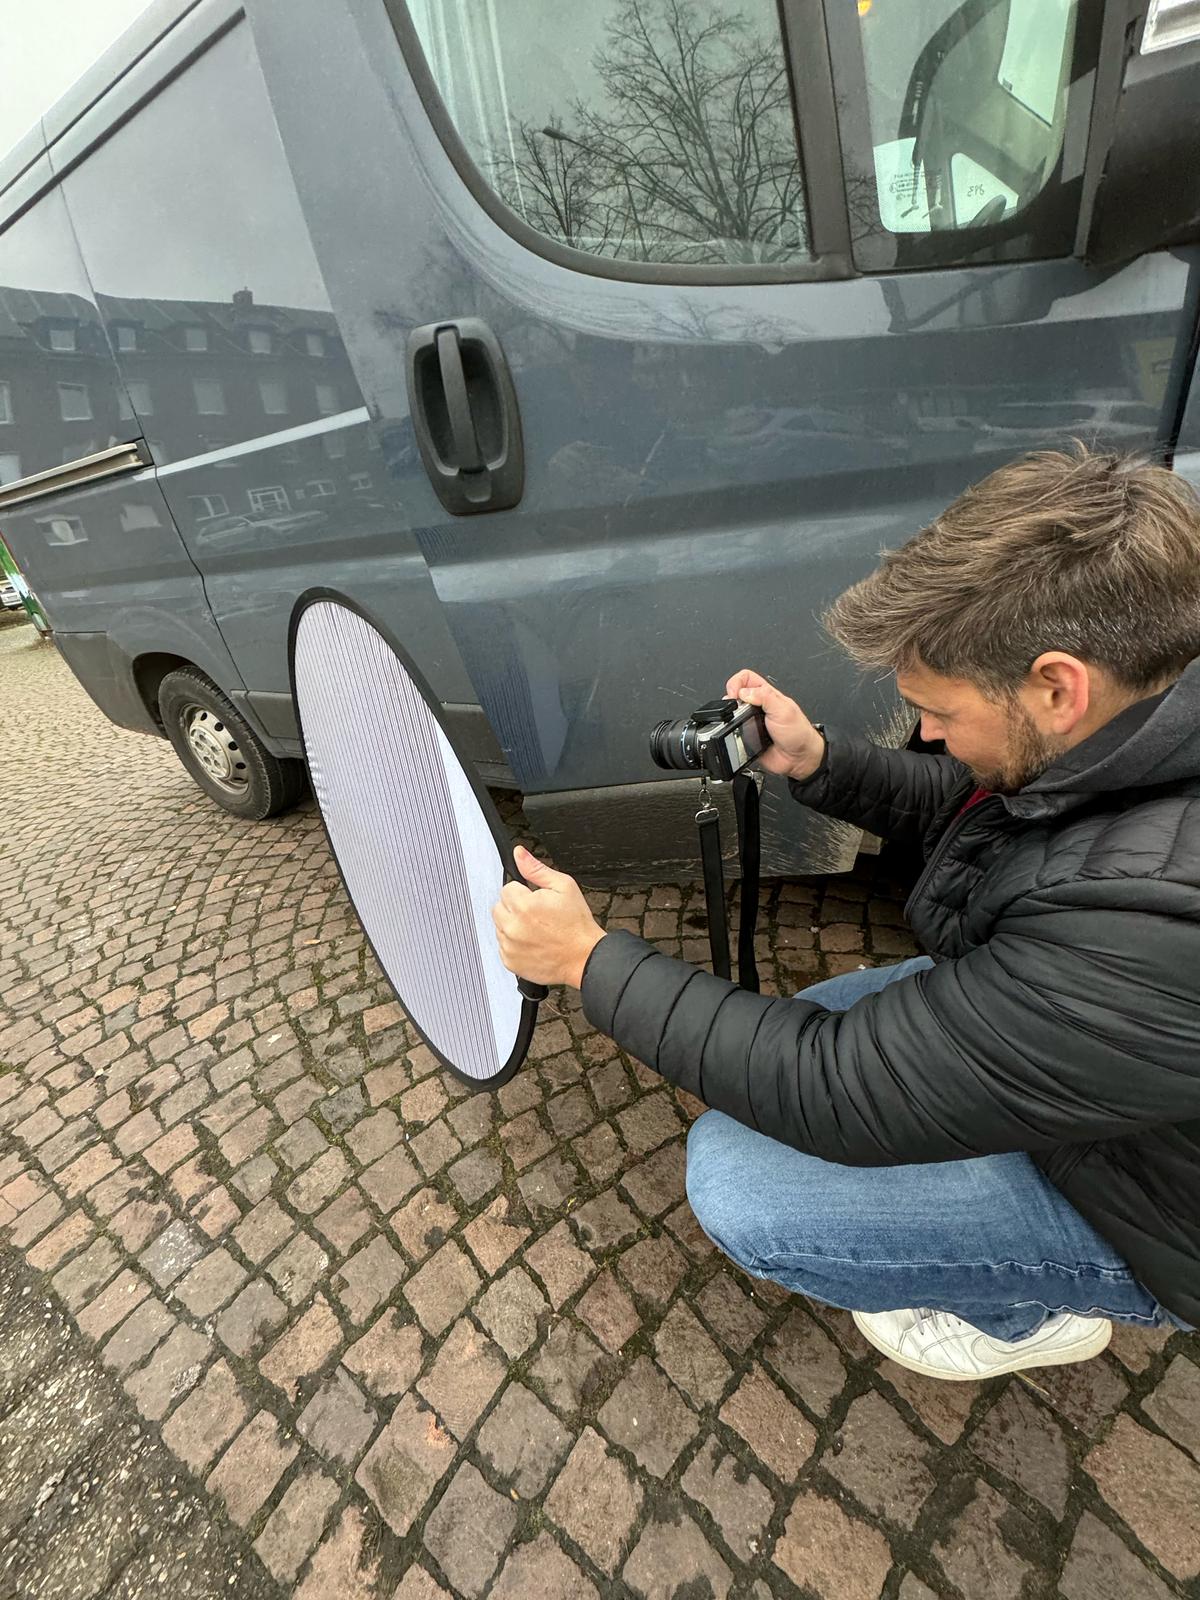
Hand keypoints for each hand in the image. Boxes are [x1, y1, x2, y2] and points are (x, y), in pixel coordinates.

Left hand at [493, 846, 605, 989]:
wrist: (584, 957)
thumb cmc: (577, 925)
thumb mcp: (564, 887)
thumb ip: (536, 869)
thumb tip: (520, 854)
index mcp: (523, 905)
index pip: (507, 889)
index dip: (524, 892)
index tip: (537, 901)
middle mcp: (512, 926)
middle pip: (499, 907)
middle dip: (515, 908)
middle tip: (537, 915)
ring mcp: (509, 946)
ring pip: (499, 926)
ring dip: (513, 925)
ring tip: (536, 930)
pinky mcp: (509, 961)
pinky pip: (503, 946)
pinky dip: (514, 944)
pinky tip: (533, 943)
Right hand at [725, 668, 825, 781]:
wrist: (799, 758)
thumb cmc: (799, 733)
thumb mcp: (784, 710)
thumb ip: (765, 696)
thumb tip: (744, 692)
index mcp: (768, 695)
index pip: (746, 678)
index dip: (736, 683)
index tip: (735, 695)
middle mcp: (758, 706)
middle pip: (735, 695)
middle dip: (731, 701)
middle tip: (737, 710)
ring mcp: (751, 721)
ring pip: (732, 714)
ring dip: (732, 718)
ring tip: (740, 723)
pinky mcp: (747, 736)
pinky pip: (733, 732)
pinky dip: (732, 733)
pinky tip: (740, 734)